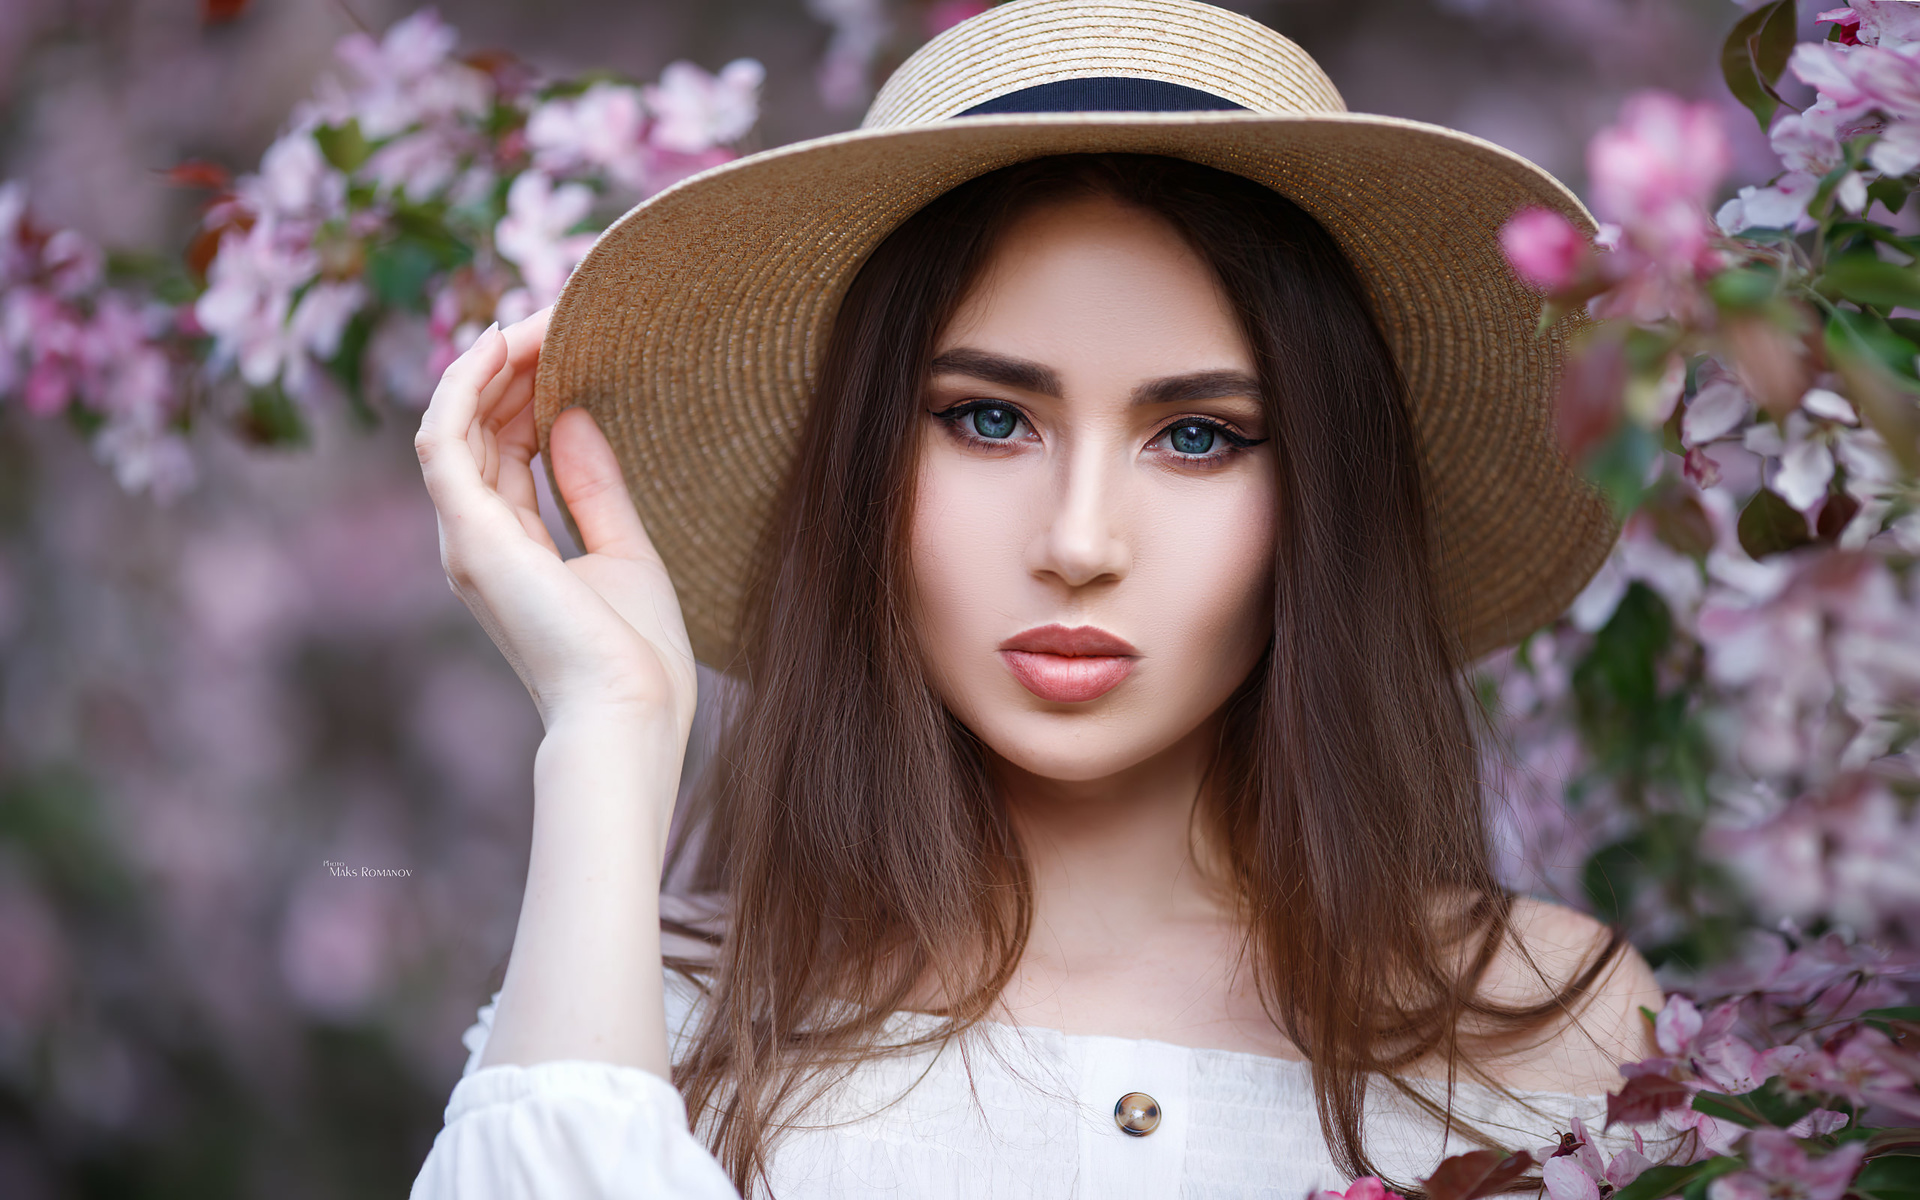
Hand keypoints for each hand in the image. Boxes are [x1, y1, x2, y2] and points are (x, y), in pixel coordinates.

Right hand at [414, 308, 696, 735]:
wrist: (630, 711)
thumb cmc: (636, 655)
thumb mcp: (624, 551)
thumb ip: (594, 487)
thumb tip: (573, 417)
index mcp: (511, 548)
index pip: (504, 447)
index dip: (529, 389)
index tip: (569, 342)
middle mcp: (477, 541)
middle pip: (478, 427)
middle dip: (513, 366)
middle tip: (558, 313)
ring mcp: (467, 539)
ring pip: (456, 423)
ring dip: (491, 364)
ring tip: (535, 317)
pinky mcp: (470, 535)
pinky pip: (443, 439)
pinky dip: (463, 385)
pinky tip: (498, 343)